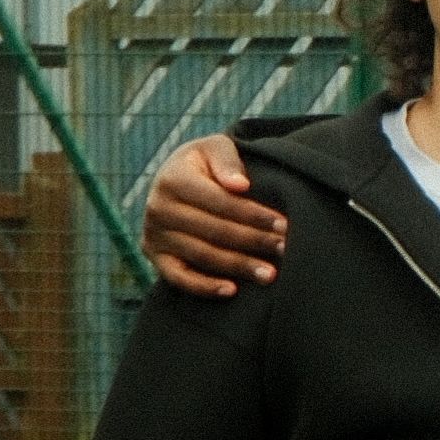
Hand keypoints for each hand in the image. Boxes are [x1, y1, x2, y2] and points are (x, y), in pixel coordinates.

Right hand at [137, 132, 282, 294]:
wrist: (177, 177)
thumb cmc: (205, 163)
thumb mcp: (215, 148)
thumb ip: (228, 161)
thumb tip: (240, 185)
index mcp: (172, 179)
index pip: (219, 202)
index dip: (253, 215)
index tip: (284, 225)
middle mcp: (158, 208)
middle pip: (214, 231)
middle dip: (253, 241)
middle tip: (285, 250)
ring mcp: (154, 234)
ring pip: (203, 255)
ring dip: (238, 266)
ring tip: (270, 274)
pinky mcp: (154, 256)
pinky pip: (179, 278)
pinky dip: (204, 287)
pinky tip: (232, 291)